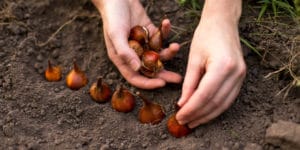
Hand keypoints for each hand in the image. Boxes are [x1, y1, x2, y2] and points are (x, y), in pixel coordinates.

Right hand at [92, 0, 181, 88]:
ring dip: (168, 52)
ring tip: (176, 46)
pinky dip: (165, 31)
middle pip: (150, 69)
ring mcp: (143, 43)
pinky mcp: (149, 31)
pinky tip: (167, 23)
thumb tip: (136, 68)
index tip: (162, 83)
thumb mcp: (116, 34)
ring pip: (158, 54)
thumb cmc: (113, 16)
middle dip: (164, 74)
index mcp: (122, 58)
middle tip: (178, 79)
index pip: (135, 77)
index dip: (148, 83)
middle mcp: (133, 53)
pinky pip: (160, 36)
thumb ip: (125, 52)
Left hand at [176, 0, 245, 127]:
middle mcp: (236, 73)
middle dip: (198, 115)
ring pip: (223, 104)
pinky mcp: (241, 78)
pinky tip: (204, 113)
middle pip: (215, 103)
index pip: (205, 95)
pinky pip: (228, 99)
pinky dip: (215, 108)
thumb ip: (189, 83)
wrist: (223, 23)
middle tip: (184, 122)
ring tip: (193, 122)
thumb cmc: (205, 36)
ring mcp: (241, 76)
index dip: (191, 109)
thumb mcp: (193, 59)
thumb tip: (183, 104)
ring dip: (207, 115)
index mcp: (223, 66)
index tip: (179, 116)